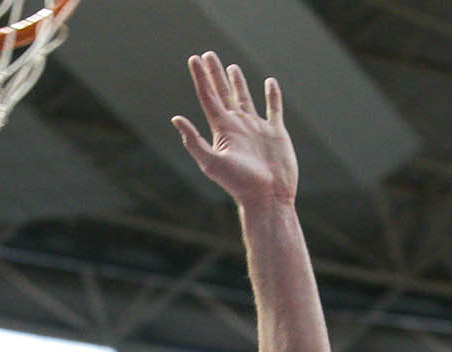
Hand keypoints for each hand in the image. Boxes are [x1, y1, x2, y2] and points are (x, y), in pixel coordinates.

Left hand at [172, 51, 297, 206]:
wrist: (268, 197)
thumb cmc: (239, 184)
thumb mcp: (211, 163)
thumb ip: (193, 141)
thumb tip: (175, 118)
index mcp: (222, 129)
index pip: (208, 96)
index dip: (200, 77)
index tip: (194, 59)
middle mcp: (237, 126)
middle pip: (223, 93)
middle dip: (215, 74)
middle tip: (208, 55)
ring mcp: (256, 128)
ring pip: (245, 98)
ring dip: (238, 83)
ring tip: (231, 67)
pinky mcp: (275, 132)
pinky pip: (273, 108)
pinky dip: (272, 95)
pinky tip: (270, 83)